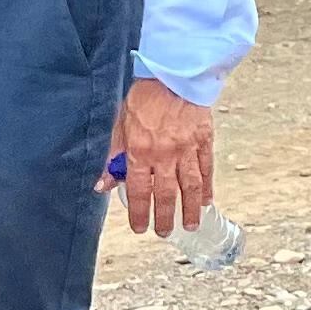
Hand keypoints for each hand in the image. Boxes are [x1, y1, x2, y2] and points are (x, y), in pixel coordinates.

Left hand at [102, 79, 215, 236]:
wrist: (174, 76)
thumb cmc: (144, 99)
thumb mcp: (120, 127)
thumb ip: (113, 157)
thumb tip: (102, 184)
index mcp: (140, 152)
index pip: (138, 190)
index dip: (138, 212)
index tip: (140, 227)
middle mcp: (164, 154)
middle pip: (165, 194)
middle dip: (164, 217)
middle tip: (164, 232)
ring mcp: (187, 149)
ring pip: (190, 186)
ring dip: (190, 209)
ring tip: (190, 225)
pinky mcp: (204, 141)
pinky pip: (206, 169)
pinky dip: (207, 187)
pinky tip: (207, 200)